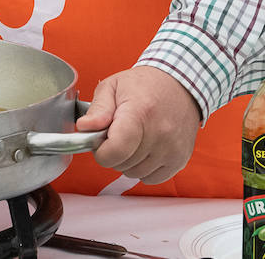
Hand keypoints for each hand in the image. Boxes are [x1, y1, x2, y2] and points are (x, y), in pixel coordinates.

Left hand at [76, 65, 202, 184]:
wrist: (179, 85)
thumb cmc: (143, 85)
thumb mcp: (113, 87)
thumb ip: (98, 109)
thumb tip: (84, 127)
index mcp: (139, 113)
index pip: (117, 149)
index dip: (101, 152)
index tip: (100, 142)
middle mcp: (159, 134)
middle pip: (122, 164)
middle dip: (112, 152)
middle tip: (117, 133)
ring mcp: (172, 149)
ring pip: (134, 173)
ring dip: (128, 161)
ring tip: (133, 139)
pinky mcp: (180, 160)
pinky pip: (151, 179)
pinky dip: (143, 168)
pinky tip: (144, 149)